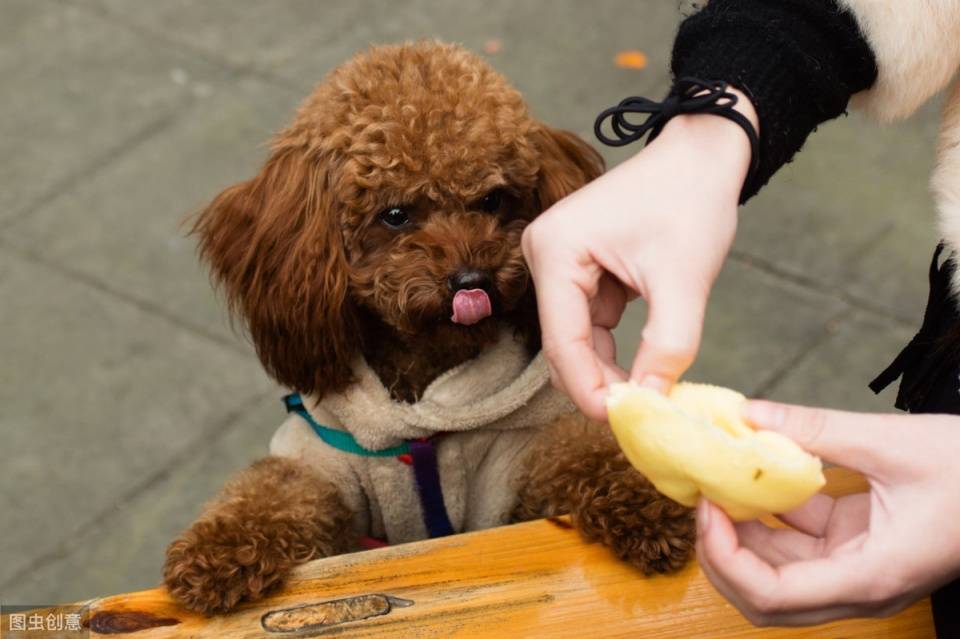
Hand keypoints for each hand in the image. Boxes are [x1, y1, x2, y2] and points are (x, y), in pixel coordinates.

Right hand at [522, 90, 756, 420]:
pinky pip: (590, 323)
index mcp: (555, 250)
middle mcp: (544, 254)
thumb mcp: (684, 281)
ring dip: (609, 368)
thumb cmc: (691, 201)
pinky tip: (643, 365)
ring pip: (576, 339)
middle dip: (598, 382)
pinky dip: (615, 347)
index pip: (562, 340)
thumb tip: (651, 404)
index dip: (588, 389)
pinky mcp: (577, 268)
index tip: (623, 425)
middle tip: (640, 418)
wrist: (703, 155)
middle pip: (563, 343)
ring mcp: (558, 262)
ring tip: (648, 394)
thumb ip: (668, 347)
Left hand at [697, 401, 959, 625]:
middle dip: (721, 552)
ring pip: (776, 570)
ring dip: (741, 532)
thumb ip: (815, 429)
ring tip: (718, 481)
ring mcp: (855, 568)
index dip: (725, 559)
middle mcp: (857, 585)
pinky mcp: (855, 545)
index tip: (707, 508)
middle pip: (764, 594)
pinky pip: (798, 541)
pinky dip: (769, 515)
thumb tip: (749, 413)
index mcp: (869, 576)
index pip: (771, 595)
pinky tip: (752, 476)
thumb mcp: (892, 443)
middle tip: (702, 496)